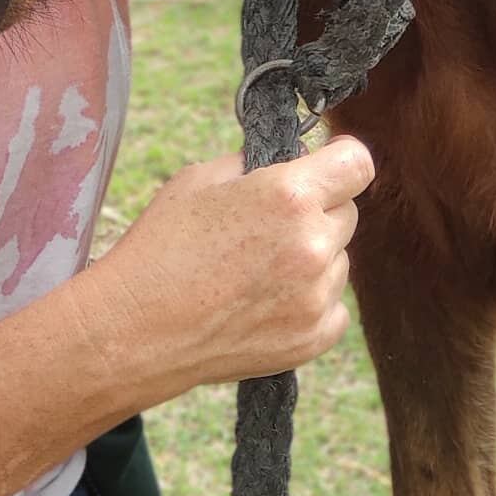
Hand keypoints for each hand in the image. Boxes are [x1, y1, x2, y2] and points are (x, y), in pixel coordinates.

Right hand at [85, 135, 374, 401]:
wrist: (139, 327)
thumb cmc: (162, 245)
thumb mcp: (200, 179)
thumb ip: (254, 164)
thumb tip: (289, 160)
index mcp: (289, 195)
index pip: (357, 163)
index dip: (341, 157)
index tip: (327, 162)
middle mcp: (314, 245)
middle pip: (347, 210)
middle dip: (318, 207)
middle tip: (270, 220)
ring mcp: (317, 297)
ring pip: (339, 258)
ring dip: (313, 254)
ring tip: (257, 265)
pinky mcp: (314, 338)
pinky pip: (333, 304)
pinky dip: (310, 297)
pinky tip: (265, 297)